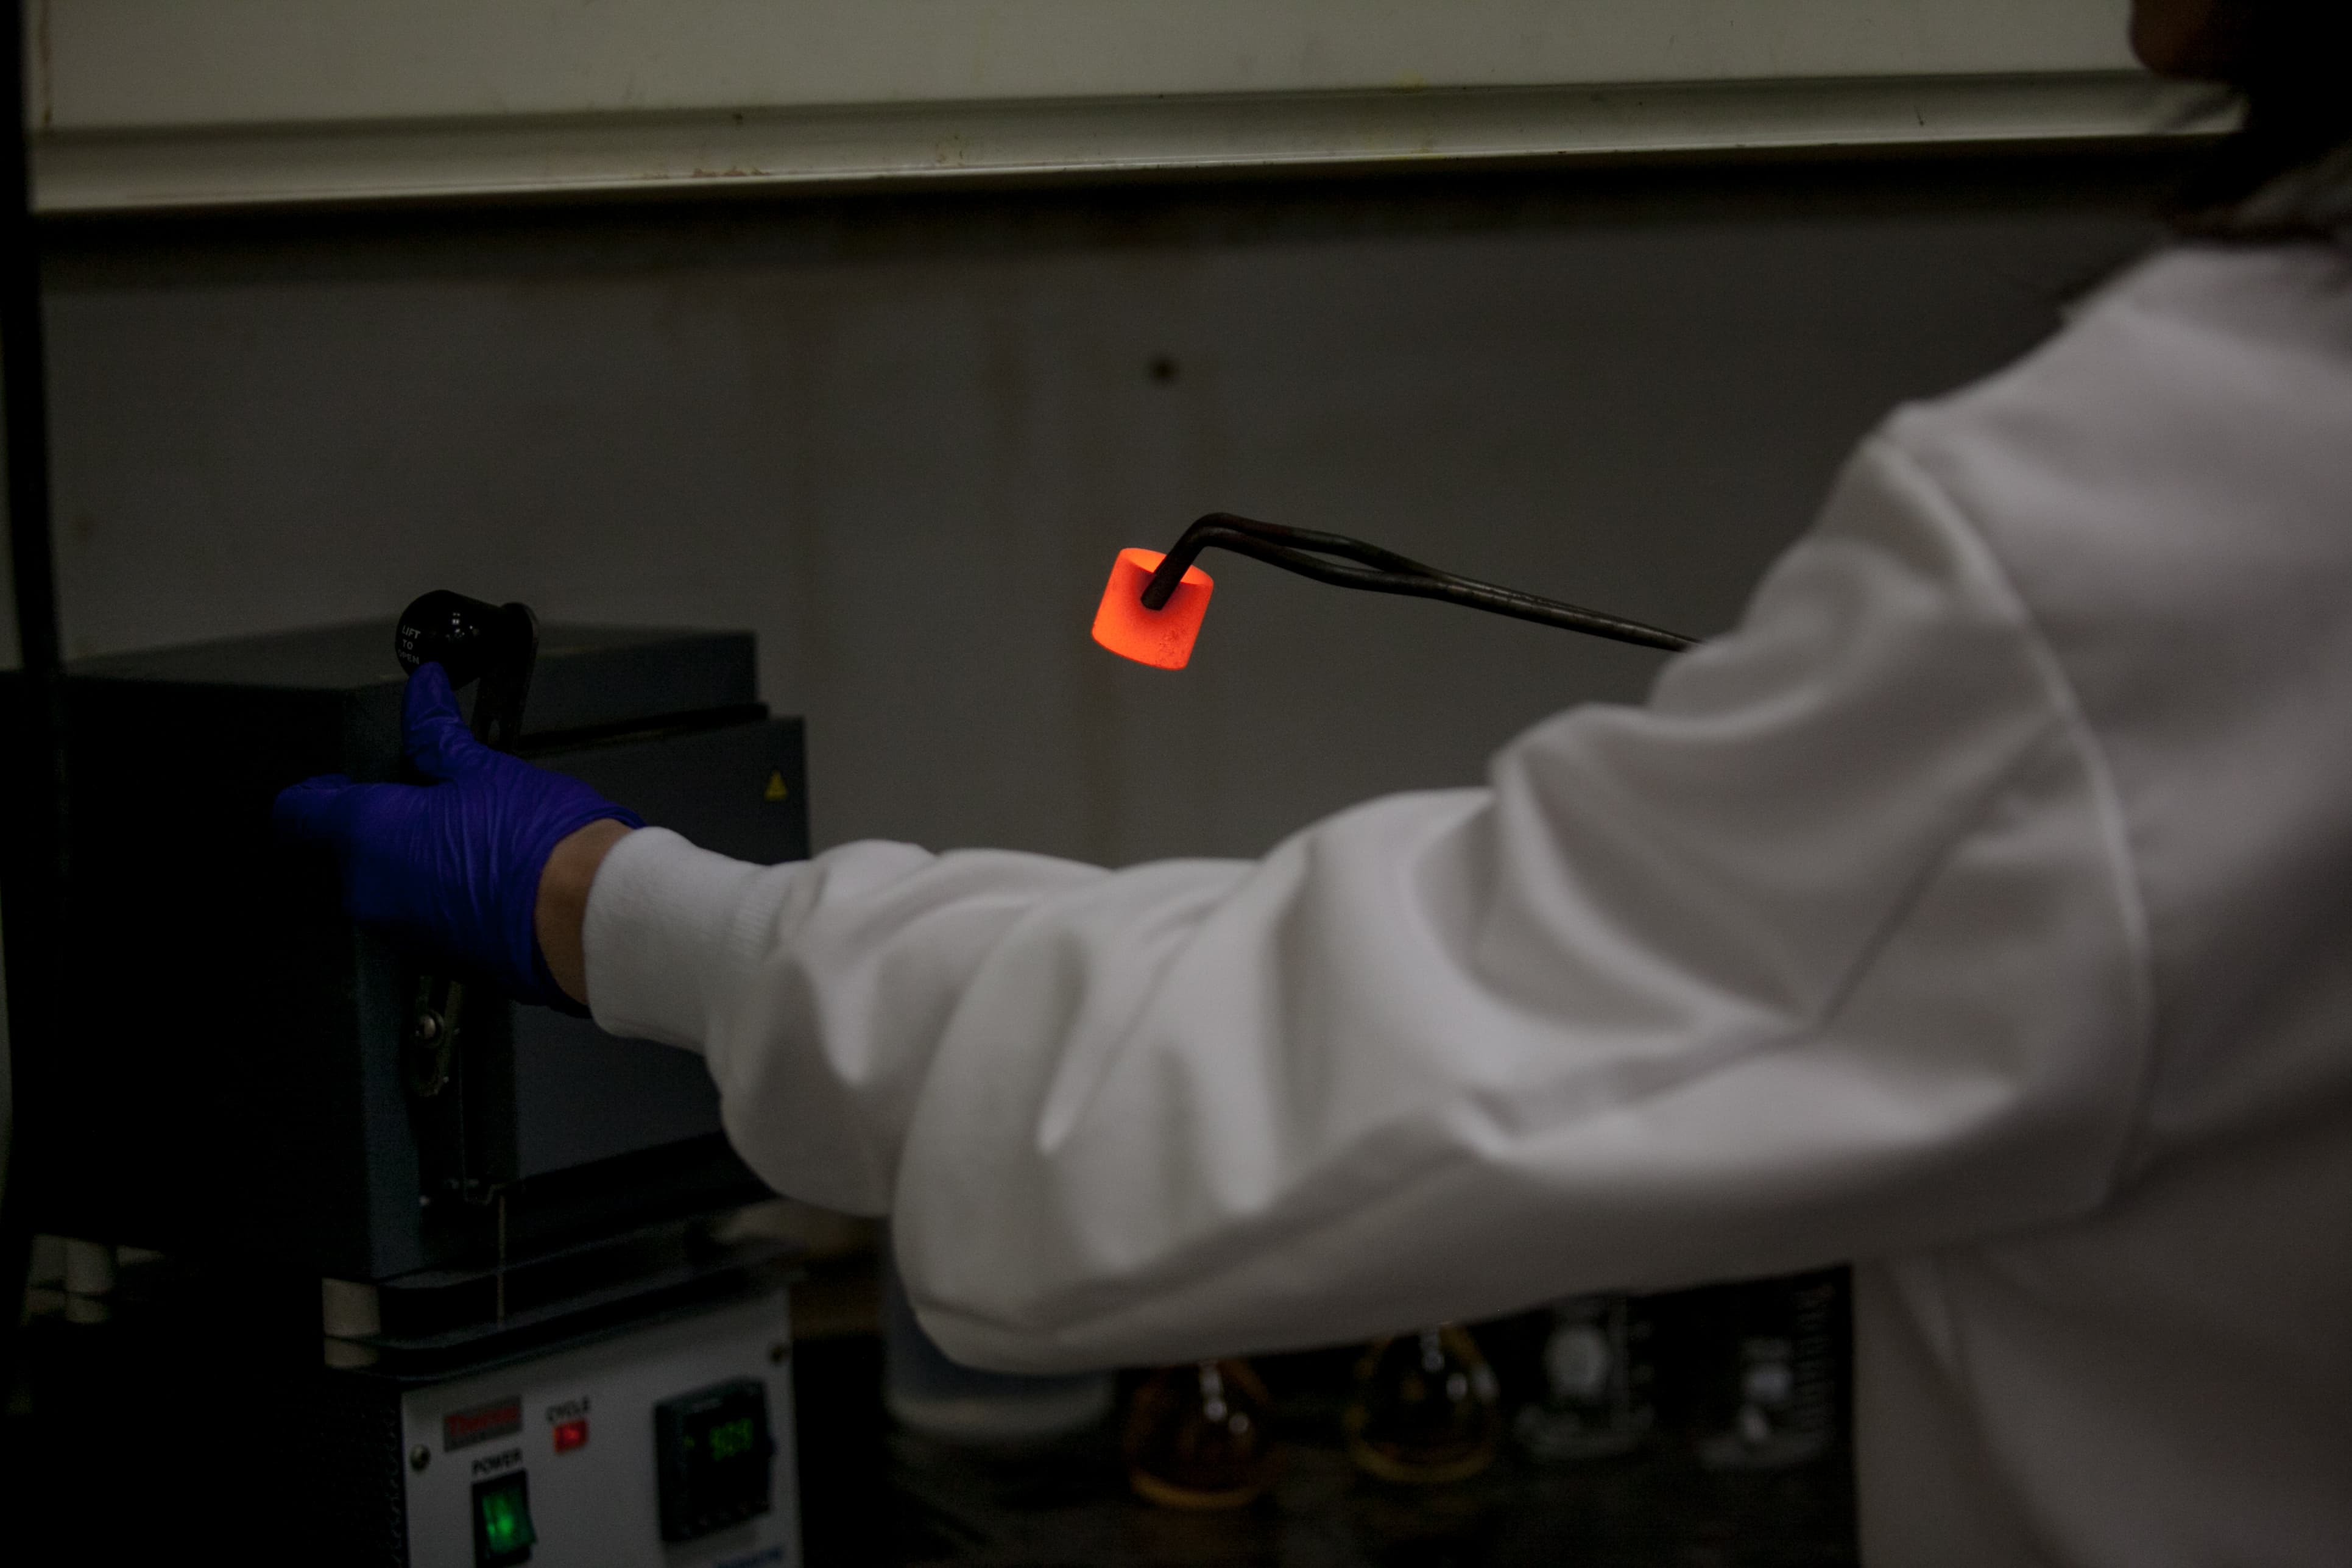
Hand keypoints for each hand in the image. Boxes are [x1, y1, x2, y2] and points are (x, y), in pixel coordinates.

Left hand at [273, 662, 641, 1008]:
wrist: (588, 916)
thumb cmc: (540, 845)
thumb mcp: (485, 769)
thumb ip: (437, 734)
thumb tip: (422, 693)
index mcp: (368, 834)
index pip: (298, 811)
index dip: (315, 791)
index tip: (339, 782)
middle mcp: (370, 889)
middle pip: (351, 850)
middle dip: (388, 824)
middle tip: (440, 800)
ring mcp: (402, 930)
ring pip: (390, 884)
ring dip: (418, 860)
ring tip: (479, 837)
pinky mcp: (439, 956)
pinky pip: (423, 916)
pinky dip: (444, 894)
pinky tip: (492, 874)